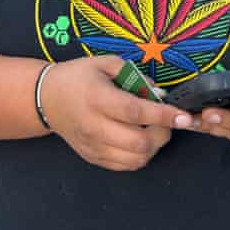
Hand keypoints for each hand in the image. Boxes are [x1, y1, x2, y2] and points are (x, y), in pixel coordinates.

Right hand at [40, 56, 193, 170]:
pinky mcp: (93, 158)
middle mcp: (94, 126)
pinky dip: (140, 155)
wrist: (46, 98)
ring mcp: (93, 146)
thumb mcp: (104, 63)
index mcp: (97, 99)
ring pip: (135, 159)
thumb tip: (158, 92)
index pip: (135, 112)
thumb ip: (134, 75)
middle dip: (162, 132)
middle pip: (139, 142)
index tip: (183, 116)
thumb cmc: (77, 77)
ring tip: (153, 129)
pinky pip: (125, 166)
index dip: (163, 115)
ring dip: (153, 146)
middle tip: (165, 119)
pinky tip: (139, 139)